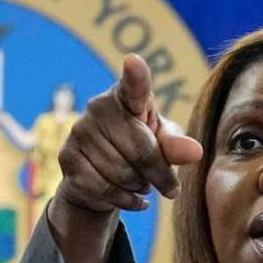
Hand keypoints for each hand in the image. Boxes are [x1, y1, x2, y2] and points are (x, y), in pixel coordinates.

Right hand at [55, 54, 202, 212]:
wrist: (99, 176)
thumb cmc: (139, 149)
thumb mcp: (161, 144)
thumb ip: (176, 146)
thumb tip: (195, 152)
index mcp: (127, 96)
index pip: (134, 86)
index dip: (135, 75)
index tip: (134, 62)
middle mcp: (98, 107)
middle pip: (141, 152)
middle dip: (159, 175)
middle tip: (165, 183)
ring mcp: (79, 132)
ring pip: (123, 175)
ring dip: (140, 188)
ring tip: (142, 184)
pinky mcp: (67, 158)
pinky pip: (104, 189)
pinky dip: (125, 200)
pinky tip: (131, 198)